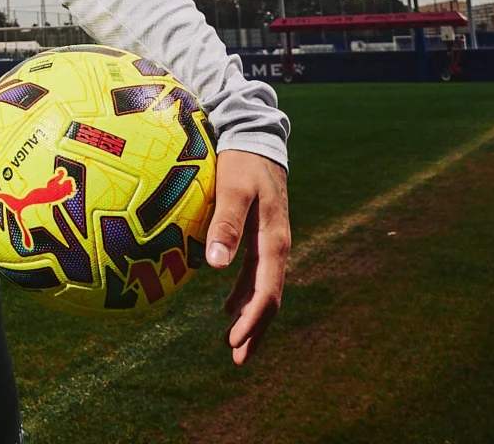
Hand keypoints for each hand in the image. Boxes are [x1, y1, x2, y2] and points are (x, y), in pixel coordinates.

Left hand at [205, 149, 289, 365]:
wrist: (255, 136)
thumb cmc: (242, 162)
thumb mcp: (233, 188)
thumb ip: (226, 223)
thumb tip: (217, 265)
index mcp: (273, 240)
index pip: (267, 291)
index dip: (253, 320)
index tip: (236, 342)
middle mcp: (276, 245)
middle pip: (270, 297)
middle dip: (255, 329)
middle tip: (238, 357)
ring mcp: (269, 241)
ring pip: (264, 288)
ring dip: (250, 316)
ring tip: (234, 342)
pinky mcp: (260, 234)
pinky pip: (256, 273)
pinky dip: (245, 293)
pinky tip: (229, 306)